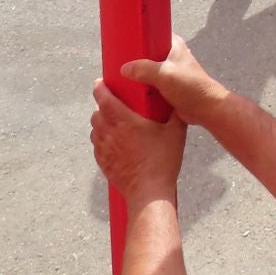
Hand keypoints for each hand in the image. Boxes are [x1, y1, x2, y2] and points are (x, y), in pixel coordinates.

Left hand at [90, 78, 186, 202]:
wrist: (149, 192)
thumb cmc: (162, 161)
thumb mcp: (175, 133)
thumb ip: (177, 114)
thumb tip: (181, 103)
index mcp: (124, 121)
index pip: (104, 98)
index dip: (100, 88)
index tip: (100, 82)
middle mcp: (109, 133)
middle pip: (96, 113)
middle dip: (101, 106)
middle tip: (112, 103)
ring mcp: (104, 150)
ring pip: (94, 130)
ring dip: (100, 123)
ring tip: (112, 122)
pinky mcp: (103, 163)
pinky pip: (97, 146)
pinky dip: (101, 139)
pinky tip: (113, 142)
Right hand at [122, 35, 224, 123]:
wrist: (206, 109)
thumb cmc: (192, 87)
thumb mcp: (166, 74)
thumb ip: (144, 69)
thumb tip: (124, 69)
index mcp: (173, 44)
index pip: (151, 32)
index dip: (137, 35)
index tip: (121, 39)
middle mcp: (170, 55)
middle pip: (145, 52)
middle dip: (133, 59)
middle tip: (116, 63)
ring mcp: (168, 71)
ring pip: (145, 69)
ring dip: (136, 75)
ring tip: (120, 78)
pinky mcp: (166, 86)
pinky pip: (148, 83)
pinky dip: (140, 86)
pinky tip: (129, 91)